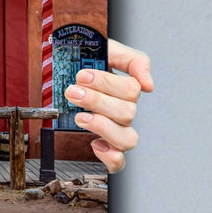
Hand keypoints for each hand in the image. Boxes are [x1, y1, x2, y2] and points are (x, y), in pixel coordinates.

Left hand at [64, 39, 152, 173]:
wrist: (62, 71)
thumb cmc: (85, 62)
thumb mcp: (107, 50)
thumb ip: (132, 59)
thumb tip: (149, 84)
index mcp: (126, 89)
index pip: (131, 90)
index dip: (106, 83)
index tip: (82, 75)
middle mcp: (125, 112)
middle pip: (127, 113)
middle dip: (96, 101)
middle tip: (72, 92)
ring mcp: (117, 131)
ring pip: (127, 139)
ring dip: (102, 127)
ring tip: (79, 117)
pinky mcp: (106, 147)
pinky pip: (118, 162)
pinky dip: (109, 157)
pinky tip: (94, 144)